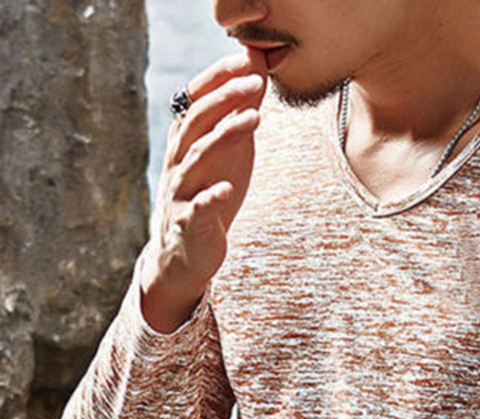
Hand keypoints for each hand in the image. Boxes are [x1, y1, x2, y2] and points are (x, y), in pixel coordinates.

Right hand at [143, 47, 267, 315]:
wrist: (185, 253)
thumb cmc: (208, 195)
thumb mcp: (226, 155)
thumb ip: (238, 117)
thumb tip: (256, 72)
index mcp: (185, 142)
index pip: (197, 101)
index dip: (218, 79)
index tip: (245, 60)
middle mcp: (178, 162)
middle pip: (196, 123)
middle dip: (224, 100)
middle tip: (254, 83)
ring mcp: (182, 193)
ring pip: (198, 159)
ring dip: (224, 137)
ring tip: (253, 120)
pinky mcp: (190, 224)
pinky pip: (199, 209)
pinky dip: (211, 198)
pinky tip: (225, 189)